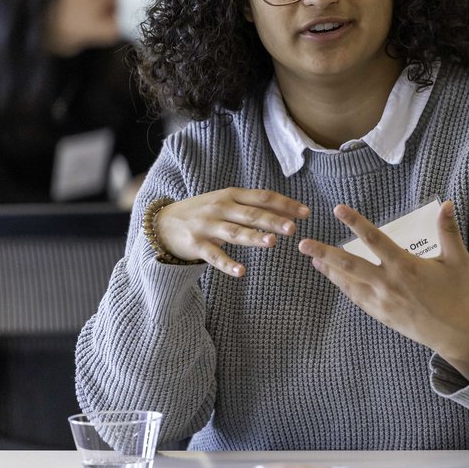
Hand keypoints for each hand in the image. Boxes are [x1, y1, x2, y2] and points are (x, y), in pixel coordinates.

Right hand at [155, 188, 309, 276]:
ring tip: (272, 243)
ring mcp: (207, 226)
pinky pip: (214, 256)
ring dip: (253, 237)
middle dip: (273, 220)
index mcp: (231, 196)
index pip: (262, 197)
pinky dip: (227, 264)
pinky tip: (241, 271)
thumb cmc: (204, 212)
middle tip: (293, 228)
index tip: (306, 213)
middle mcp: (220, 208)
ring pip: (234, 233)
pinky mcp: (196, 245)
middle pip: (251, 214)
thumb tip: (288, 214)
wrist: (163, 223)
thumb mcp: (226, 203)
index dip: (285, 204)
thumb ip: (253, 207)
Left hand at [298, 201, 468, 378]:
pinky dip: (342, 285)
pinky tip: (333, 276)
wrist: (453, 331)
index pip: (374, 239)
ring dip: (328, 269)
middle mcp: (388, 283)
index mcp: (405, 266)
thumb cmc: (456, 292)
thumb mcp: (457, 259)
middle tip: (303, 243)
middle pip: (350, 264)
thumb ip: (448, 231)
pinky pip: (355, 297)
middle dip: (325, 252)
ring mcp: (381, 300)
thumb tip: (446, 203)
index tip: (337, 210)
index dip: (355, 222)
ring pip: (348, 282)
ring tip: (312, 257)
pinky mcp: (380, 313)